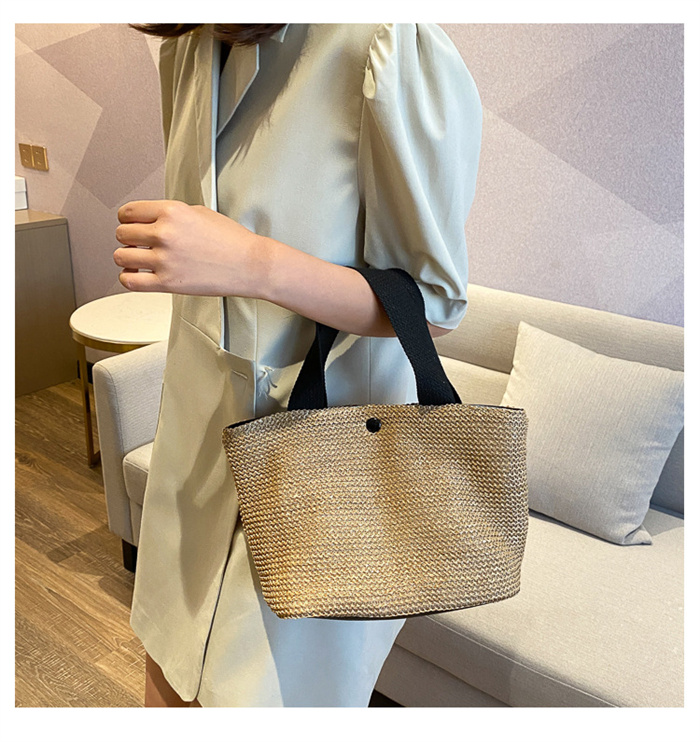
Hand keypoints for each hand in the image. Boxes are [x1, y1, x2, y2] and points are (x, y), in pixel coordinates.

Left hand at [114, 200, 265, 295]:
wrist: (250, 265)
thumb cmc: (231, 240)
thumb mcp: (200, 212)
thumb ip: (171, 214)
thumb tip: (150, 220)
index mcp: (172, 211)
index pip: (128, 212)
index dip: (127, 219)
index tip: (131, 225)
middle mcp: (165, 233)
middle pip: (122, 233)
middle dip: (128, 238)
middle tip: (139, 244)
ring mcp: (165, 259)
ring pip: (121, 257)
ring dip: (127, 258)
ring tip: (139, 260)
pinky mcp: (168, 283)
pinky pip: (130, 281)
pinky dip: (128, 278)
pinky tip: (139, 275)